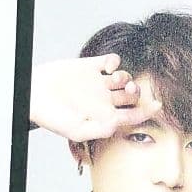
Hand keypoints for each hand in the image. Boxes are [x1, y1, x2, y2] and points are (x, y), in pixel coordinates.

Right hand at [30, 54, 161, 141]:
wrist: (32, 95)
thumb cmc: (52, 117)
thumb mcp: (76, 130)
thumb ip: (99, 129)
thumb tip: (119, 124)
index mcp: (104, 116)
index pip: (133, 115)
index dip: (148, 111)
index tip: (158, 106)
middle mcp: (104, 99)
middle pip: (132, 95)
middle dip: (136, 93)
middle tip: (129, 92)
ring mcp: (98, 82)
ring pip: (124, 78)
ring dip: (126, 78)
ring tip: (115, 81)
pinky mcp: (90, 66)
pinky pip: (111, 61)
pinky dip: (115, 61)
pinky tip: (109, 67)